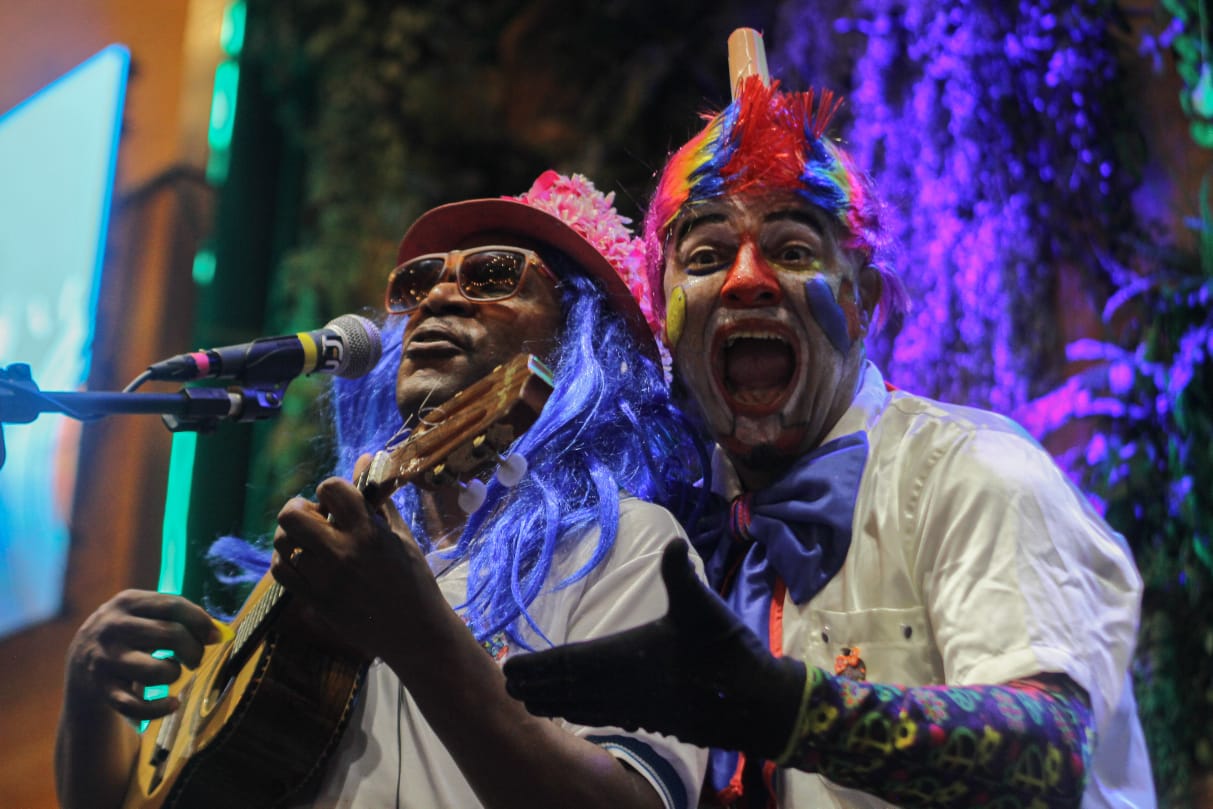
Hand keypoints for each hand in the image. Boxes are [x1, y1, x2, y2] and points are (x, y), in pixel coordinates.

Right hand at [64, 590, 219, 719]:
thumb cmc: (130, 634)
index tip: (214, 637)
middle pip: (171, 635)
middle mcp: (112, 628)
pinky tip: (172, 703)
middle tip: (194, 658)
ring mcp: (105, 660)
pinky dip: (160, 708)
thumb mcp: (144, 614)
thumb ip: (178, 617)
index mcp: (127, 602)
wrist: (81, 661)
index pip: (174, 606)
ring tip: (172, 671)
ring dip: (174, 674)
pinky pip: (137, 706)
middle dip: (193, 650)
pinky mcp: (102, 690)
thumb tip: (219, 633)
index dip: (201, 621)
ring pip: (157, 671)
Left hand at [271, 461, 445, 665]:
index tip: (340, 502)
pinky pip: (281, 571)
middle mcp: (341, 552)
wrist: (415, 632)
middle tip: (316, 517)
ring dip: (292, 536)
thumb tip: (366, 458)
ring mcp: (324, 579)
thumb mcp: (401, 535)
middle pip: (291, 515)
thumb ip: (379, 498)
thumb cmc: (414, 579)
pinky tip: (302, 559)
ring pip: (283, 543)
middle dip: (299, 508)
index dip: (332, 489)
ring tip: (311, 541)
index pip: (331, 488)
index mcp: (367, 531)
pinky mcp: (314, 601)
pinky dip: (285, 559)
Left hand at [503, 539, 806, 759]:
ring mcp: (636, 707)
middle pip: (567, 688)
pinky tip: (574, 715)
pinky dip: (580, 716)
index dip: (538, 666)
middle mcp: (623, 687)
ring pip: (582, 707)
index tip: (507, 668)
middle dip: (536, 685)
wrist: (757, 703)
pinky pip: (603, 718)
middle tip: (504, 684)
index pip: (569, 662)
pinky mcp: (651, 719)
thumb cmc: (727, 651)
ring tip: (526, 700)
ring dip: (552, 702)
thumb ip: (682, 576)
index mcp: (626, 658)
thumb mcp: (704, 607)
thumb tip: (674, 543)